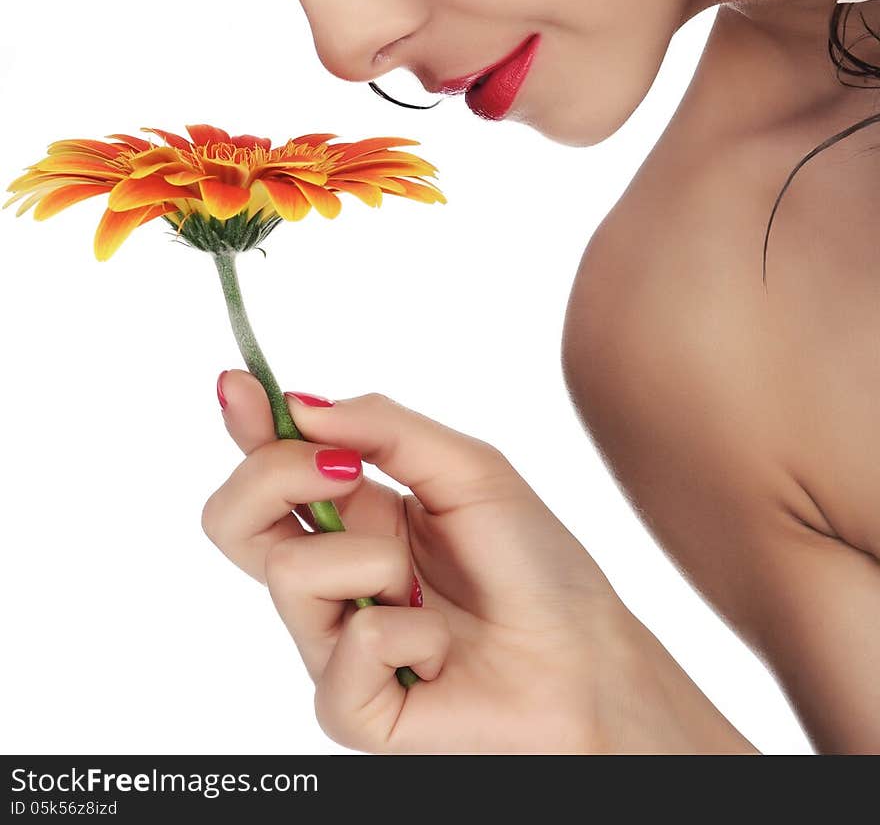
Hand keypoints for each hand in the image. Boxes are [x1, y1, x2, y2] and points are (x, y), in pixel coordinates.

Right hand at [202, 375, 758, 753]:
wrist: (588, 657)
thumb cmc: (535, 564)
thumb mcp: (467, 468)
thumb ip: (385, 427)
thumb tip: (302, 405)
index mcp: (352, 512)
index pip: (268, 466)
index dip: (244, 423)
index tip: (239, 384)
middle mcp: (330, 573)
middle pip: (231, 520)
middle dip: (273, 475)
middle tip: (347, 471)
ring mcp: (333, 642)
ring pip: (288, 574)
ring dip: (373, 562)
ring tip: (426, 588)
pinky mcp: (354, 708)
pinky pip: (343, 656)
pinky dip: (404, 636)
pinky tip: (440, 648)